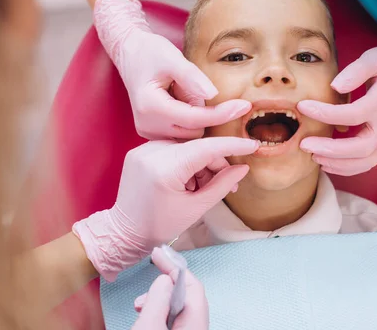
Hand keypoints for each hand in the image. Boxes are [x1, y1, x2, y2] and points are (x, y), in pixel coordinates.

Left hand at [73, 137, 258, 280]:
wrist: (124, 232)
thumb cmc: (159, 226)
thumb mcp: (195, 208)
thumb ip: (221, 185)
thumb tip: (243, 168)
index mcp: (165, 168)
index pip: (207, 148)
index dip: (232, 146)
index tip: (252, 144)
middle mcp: (152, 152)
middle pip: (197, 147)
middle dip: (216, 164)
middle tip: (228, 183)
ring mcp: (143, 149)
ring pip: (187, 148)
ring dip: (201, 163)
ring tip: (203, 188)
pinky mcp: (140, 151)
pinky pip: (172, 149)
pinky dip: (186, 162)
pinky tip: (188, 181)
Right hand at [94, 0, 250, 139]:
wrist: (131, 54)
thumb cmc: (150, 52)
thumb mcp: (172, 57)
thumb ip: (192, 76)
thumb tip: (213, 94)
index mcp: (150, 107)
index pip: (196, 118)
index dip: (223, 113)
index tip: (245, 106)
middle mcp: (147, 125)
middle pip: (195, 130)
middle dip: (207, 113)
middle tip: (196, 88)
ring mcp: (149, 131)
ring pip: (190, 135)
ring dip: (198, 117)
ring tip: (183, 93)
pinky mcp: (154, 132)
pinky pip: (182, 133)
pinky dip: (190, 121)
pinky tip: (183, 102)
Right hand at [132, 247, 207, 329]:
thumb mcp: (150, 325)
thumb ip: (158, 300)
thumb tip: (164, 279)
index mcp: (196, 320)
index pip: (191, 284)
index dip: (173, 265)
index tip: (158, 253)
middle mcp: (196, 326)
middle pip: (185, 295)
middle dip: (164, 284)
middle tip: (147, 280)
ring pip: (177, 308)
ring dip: (159, 301)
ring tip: (140, 306)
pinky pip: (173, 320)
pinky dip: (159, 313)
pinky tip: (147, 317)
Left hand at [298, 45, 376, 175]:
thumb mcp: (375, 58)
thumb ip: (356, 71)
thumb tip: (335, 87)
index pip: (352, 114)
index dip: (325, 113)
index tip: (302, 106)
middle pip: (360, 147)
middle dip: (331, 149)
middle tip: (304, 144)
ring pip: (364, 161)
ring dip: (337, 164)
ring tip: (312, 156)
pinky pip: (365, 164)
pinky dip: (346, 168)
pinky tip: (325, 162)